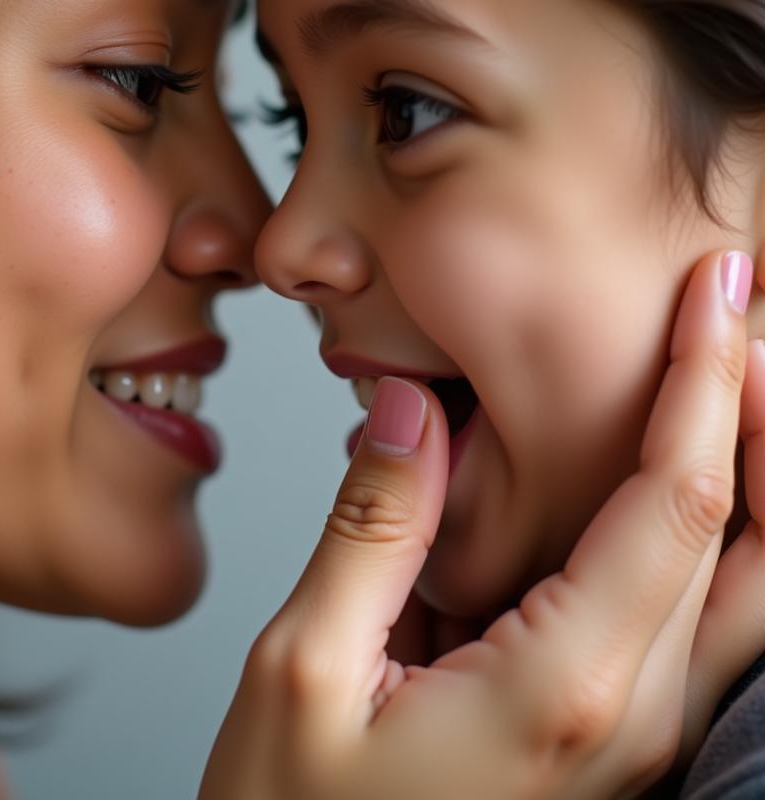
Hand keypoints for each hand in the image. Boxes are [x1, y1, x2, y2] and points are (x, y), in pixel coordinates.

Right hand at [202, 250, 762, 799]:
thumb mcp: (304, 664)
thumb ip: (372, 527)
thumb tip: (409, 407)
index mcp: (561, 687)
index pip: (675, 503)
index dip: (706, 381)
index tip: (713, 291)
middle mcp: (628, 714)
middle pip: (753, 542)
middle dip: (760, 410)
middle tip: (739, 312)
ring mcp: (633, 733)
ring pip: (745, 584)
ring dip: (748, 465)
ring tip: (726, 370)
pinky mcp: (612, 732)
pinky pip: (695, 613)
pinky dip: (705, 522)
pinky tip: (666, 470)